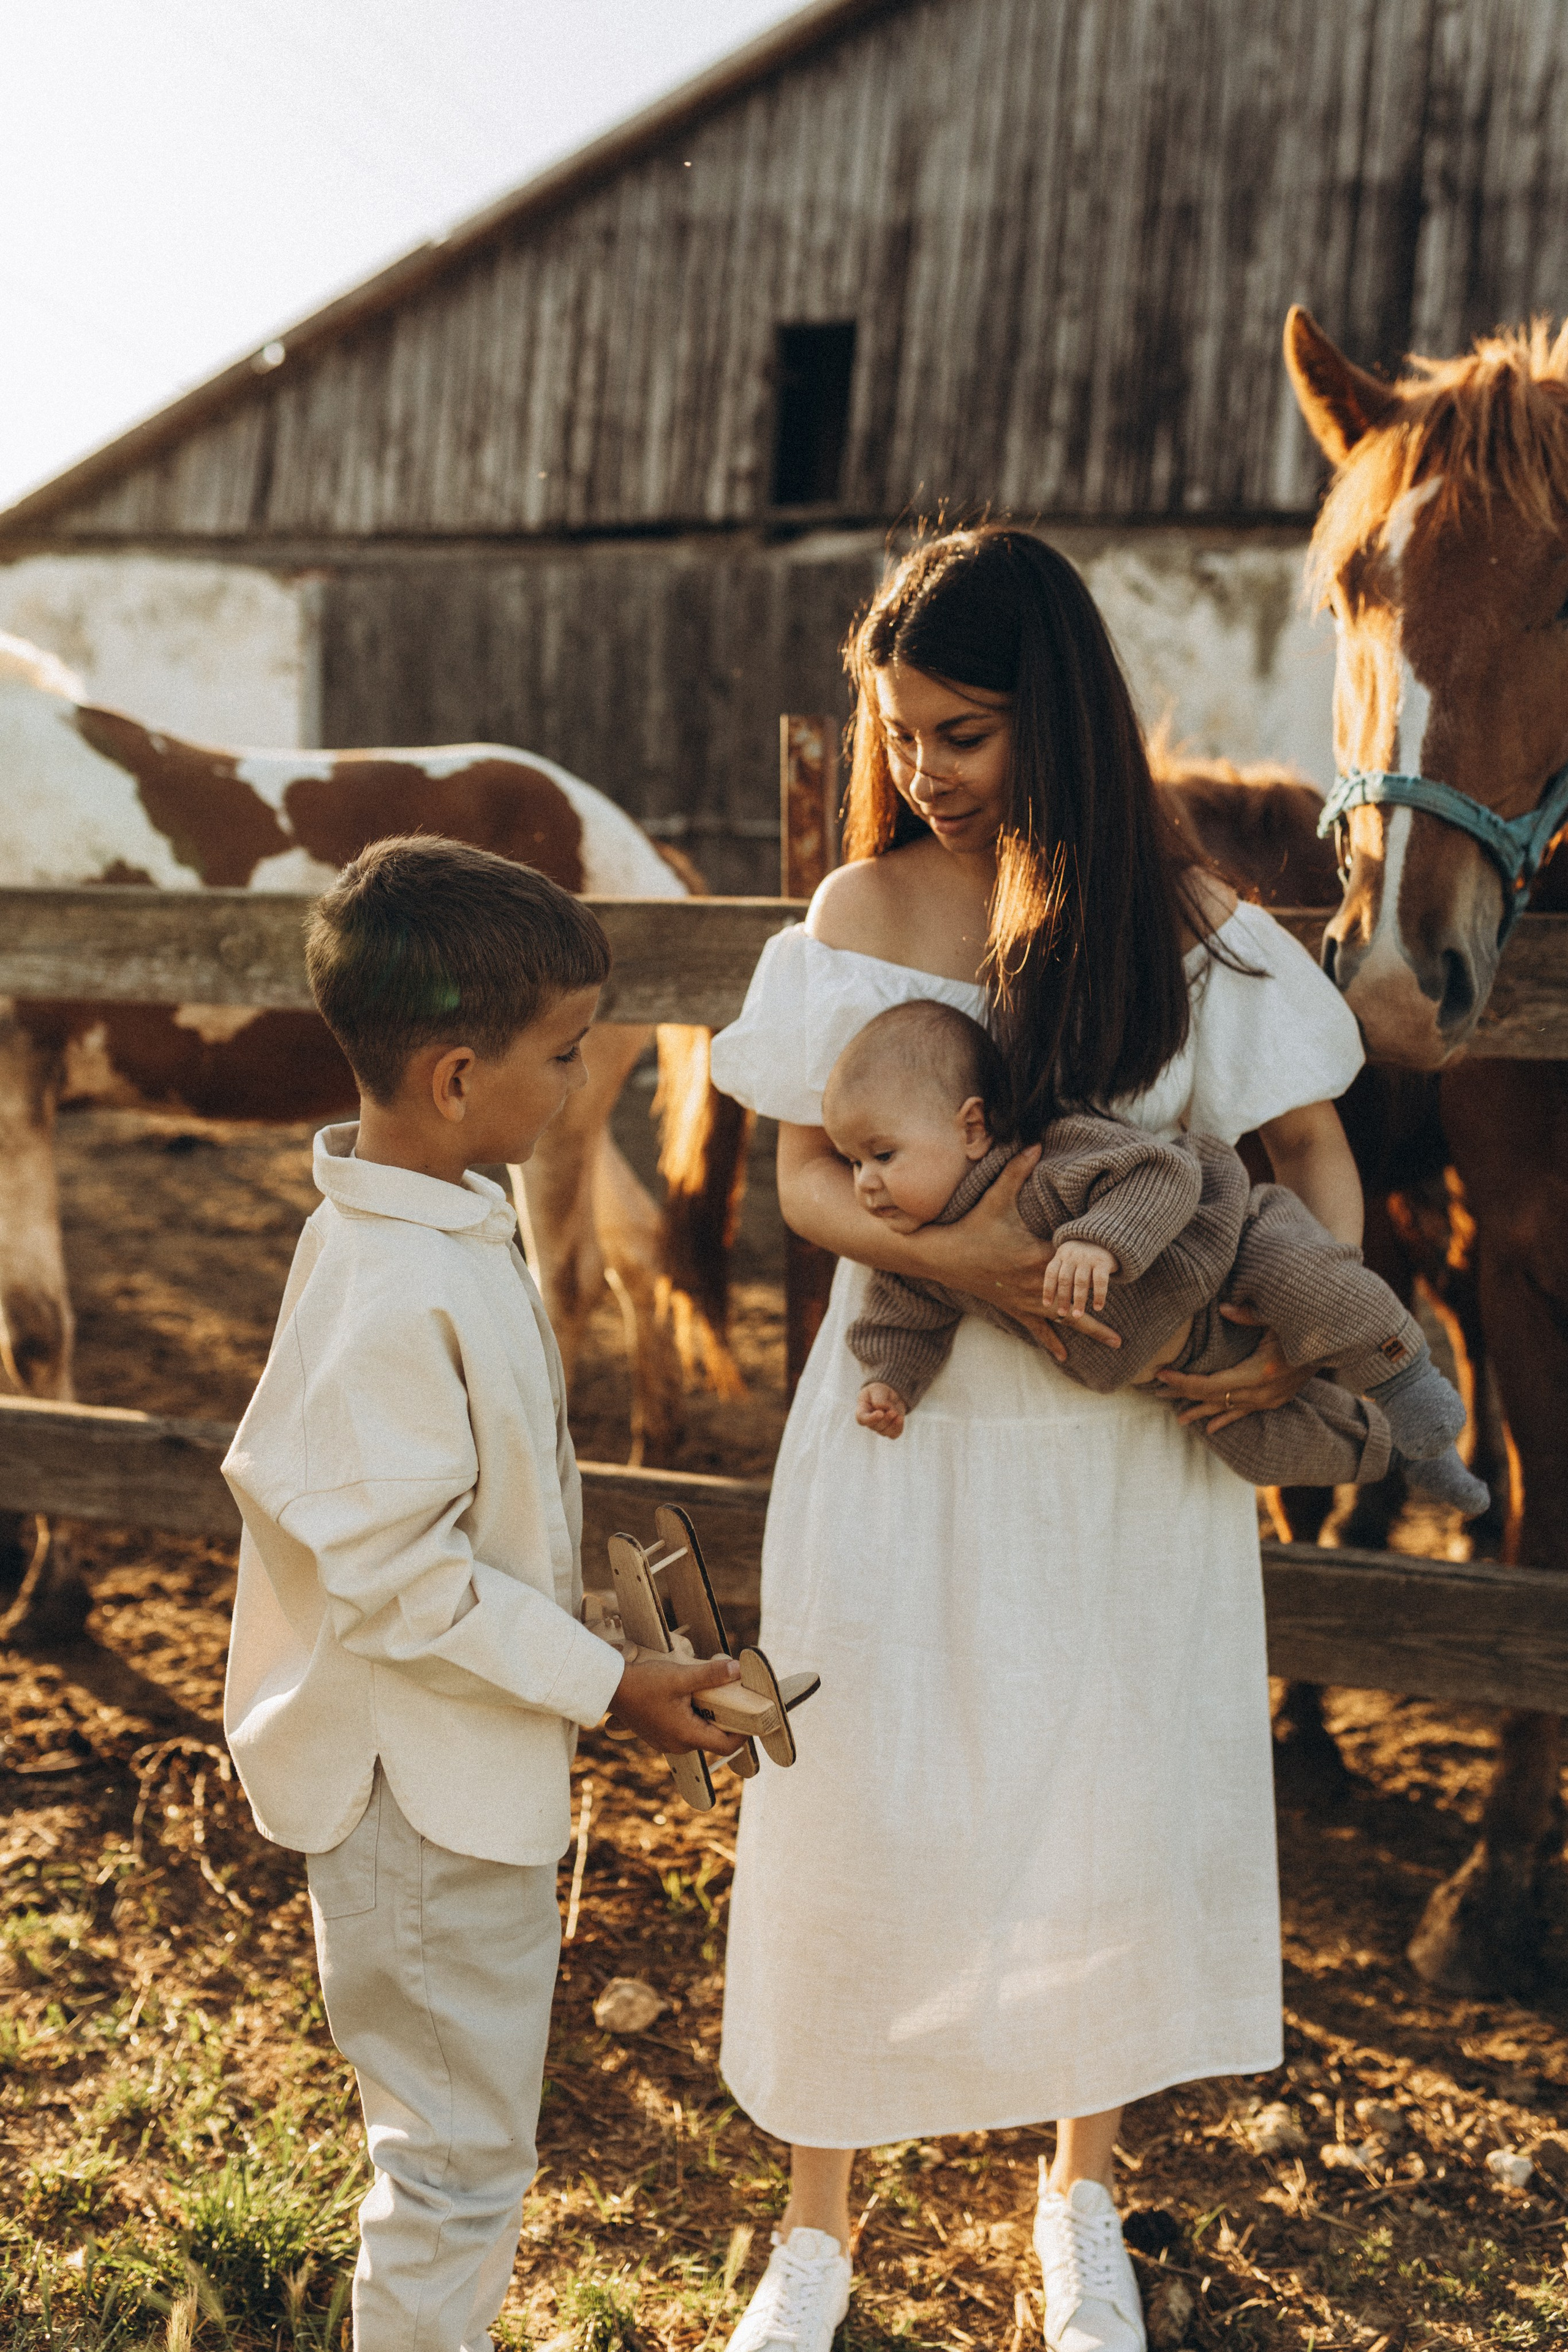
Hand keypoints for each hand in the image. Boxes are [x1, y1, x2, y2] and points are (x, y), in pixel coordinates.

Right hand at [610, 1654, 745, 1756]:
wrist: (610, 1687)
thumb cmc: (642, 1684)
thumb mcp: (681, 1676)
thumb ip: (711, 1675)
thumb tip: (737, 1670)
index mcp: (686, 1735)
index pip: (726, 1746)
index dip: (743, 1733)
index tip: (752, 1716)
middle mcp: (677, 1745)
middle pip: (713, 1739)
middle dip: (725, 1719)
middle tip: (731, 1697)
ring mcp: (666, 1742)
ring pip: (699, 1734)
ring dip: (708, 1716)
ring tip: (709, 1693)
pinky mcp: (659, 1735)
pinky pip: (685, 1730)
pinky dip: (693, 1717)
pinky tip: (690, 1697)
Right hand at [857, 1381, 905, 1437]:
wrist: (890, 1394)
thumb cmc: (879, 1391)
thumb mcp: (877, 1390)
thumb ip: (878, 1399)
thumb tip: (883, 1408)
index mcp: (862, 1410)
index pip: (862, 1419)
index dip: (871, 1419)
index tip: (881, 1413)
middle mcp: (869, 1422)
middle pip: (876, 1426)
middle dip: (886, 1418)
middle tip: (893, 1410)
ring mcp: (879, 1428)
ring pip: (885, 1432)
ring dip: (893, 1423)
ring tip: (896, 1413)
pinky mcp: (890, 1430)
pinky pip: (894, 1434)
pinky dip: (898, 1427)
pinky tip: (900, 1418)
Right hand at [919, 1149, 1117, 1356]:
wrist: (942, 1255)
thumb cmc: (971, 1225)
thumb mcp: (995, 1196)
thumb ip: (1017, 1170)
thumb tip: (1036, 1142)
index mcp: (1036, 1257)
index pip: (1074, 1264)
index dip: (1096, 1268)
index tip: (1120, 1270)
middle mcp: (1035, 1283)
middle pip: (1078, 1298)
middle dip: (1103, 1309)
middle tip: (1129, 1326)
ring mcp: (1025, 1298)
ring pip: (1064, 1318)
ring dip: (1090, 1330)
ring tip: (1116, 1342)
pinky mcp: (1013, 1307)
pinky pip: (1036, 1328)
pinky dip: (1052, 1342)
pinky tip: (1066, 1357)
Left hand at [1042, 1239, 1117, 1319]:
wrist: (1107, 1237)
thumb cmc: (1084, 1255)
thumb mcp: (1070, 1258)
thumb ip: (1063, 1273)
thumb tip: (1055, 1301)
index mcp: (1061, 1254)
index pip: (1051, 1273)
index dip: (1048, 1289)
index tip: (1047, 1305)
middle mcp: (1073, 1255)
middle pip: (1065, 1279)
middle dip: (1063, 1298)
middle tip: (1062, 1313)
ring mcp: (1088, 1258)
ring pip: (1081, 1282)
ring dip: (1079, 1300)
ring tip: (1077, 1315)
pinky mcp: (1103, 1261)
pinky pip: (1100, 1281)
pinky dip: (1099, 1296)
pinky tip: (1098, 1307)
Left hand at [1152, 1307, 1311, 1432]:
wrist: (1335, 1349)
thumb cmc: (1306, 1329)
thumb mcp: (1279, 1319)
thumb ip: (1250, 1315)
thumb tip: (1223, 1308)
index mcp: (1259, 1373)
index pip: (1211, 1384)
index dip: (1184, 1381)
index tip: (1161, 1373)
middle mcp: (1261, 1393)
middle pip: (1214, 1398)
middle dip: (1184, 1394)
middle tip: (1156, 1391)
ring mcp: (1268, 1401)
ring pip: (1226, 1409)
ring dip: (1201, 1411)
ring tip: (1178, 1419)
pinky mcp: (1274, 1402)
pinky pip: (1243, 1414)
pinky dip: (1225, 1420)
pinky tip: (1210, 1429)